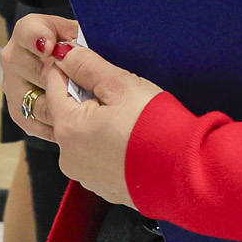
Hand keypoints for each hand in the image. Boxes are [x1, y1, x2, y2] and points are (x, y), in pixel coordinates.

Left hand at [1, 16, 162, 208]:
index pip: (52, 86)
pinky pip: (98, 158)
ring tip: (125, 115)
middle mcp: (69, 157)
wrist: (188, 174)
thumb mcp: (121, 86)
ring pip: (82, 137)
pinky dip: (107, 145)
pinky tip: (130, 138)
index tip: (78, 57)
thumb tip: (64, 54)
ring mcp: (87, 176)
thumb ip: (87, 66)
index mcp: (67, 129)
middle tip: (111, 88)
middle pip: (66, 113)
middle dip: (83, 97)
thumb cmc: (156, 128)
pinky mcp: (106, 187)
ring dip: (95, 122)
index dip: (66, 68)